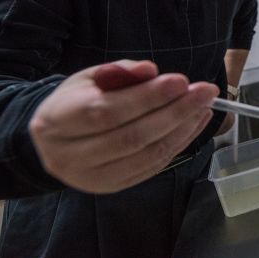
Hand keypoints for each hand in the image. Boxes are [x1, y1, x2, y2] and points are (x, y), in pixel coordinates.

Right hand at [29, 60, 217, 193]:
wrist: (53, 142)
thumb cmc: (75, 103)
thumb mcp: (88, 79)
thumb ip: (119, 72)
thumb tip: (150, 70)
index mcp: (58, 122)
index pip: (107, 112)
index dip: (147, 98)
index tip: (181, 81)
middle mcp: (71, 156)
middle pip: (131, 137)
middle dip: (175, 112)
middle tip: (205, 92)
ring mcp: (93, 178)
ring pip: (146, 155)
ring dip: (183, 129)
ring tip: (205, 106)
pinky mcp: (113, 187)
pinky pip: (153, 167)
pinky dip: (178, 144)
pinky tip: (195, 123)